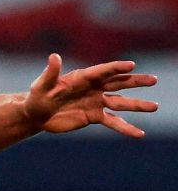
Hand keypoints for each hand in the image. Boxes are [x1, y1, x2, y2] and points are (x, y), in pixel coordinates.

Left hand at [26, 54, 157, 136]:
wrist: (37, 115)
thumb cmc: (37, 97)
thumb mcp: (41, 85)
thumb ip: (50, 73)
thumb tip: (54, 56)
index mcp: (82, 78)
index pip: (102, 71)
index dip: (116, 68)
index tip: (131, 65)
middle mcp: (93, 88)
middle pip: (118, 83)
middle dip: (135, 82)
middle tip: (153, 79)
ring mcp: (96, 102)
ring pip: (120, 103)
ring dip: (137, 105)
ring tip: (154, 106)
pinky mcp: (94, 116)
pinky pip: (113, 122)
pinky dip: (126, 127)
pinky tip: (139, 133)